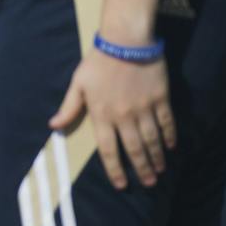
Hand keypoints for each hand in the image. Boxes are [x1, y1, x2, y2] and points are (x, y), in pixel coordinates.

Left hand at [51, 48, 175, 188]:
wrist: (126, 41)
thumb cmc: (98, 62)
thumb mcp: (78, 84)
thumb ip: (68, 107)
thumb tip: (53, 125)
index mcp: (102, 115)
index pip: (108, 150)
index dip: (115, 169)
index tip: (121, 184)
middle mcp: (124, 116)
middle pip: (134, 149)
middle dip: (141, 169)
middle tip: (148, 184)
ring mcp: (144, 108)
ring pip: (152, 139)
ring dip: (157, 157)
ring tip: (160, 171)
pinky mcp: (161, 98)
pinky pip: (167, 122)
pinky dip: (170, 136)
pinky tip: (172, 146)